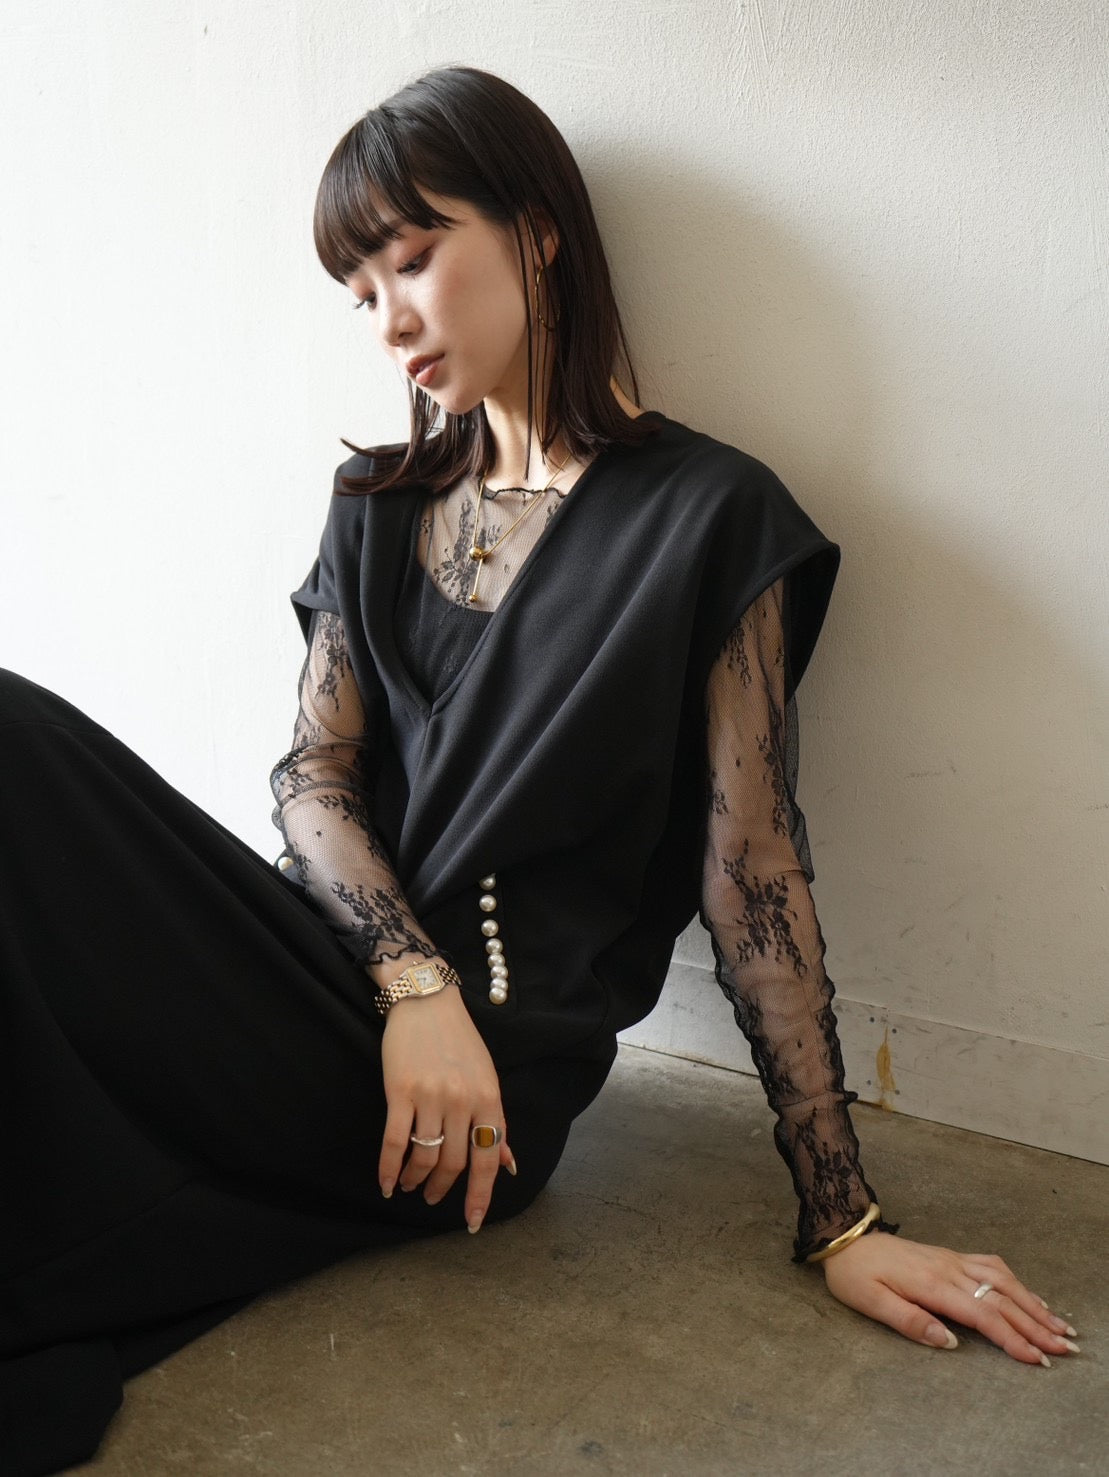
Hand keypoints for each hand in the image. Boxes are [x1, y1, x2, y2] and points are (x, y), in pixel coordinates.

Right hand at [378, 983, 514, 1232]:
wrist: (425, 1000)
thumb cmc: (458, 1041)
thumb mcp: (486, 1078)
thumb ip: (495, 1122)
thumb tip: (509, 1164)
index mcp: (489, 1097)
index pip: (489, 1158)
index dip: (481, 1195)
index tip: (473, 1222)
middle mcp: (462, 1099)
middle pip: (455, 1162)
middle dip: (444, 1188)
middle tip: (435, 1199)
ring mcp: (431, 1096)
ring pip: (425, 1156)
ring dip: (417, 1180)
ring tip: (412, 1187)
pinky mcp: (400, 1091)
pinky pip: (395, 1142)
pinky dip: (390, 1169)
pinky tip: (388, 1184)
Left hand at [819, 1231, 1079, 1364]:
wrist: (845, 1238)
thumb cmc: (855, 1275)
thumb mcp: (871, 1302)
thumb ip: (910, 1321)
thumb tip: (948, 1343)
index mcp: (932, 1284)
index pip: (982, 1315)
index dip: (1012, 1339)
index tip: (1038, 1359)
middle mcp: (949, 1269)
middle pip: (1002, 1299)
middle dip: (1036, 1325)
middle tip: (1067, 1348)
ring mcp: (952, 1260)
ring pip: (1003, 1280)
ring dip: (1034, 1304)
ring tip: (1060, 1326)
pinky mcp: (951, 1256)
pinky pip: (993, 1267)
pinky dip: (1018, 1283)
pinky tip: (1031, 1296)